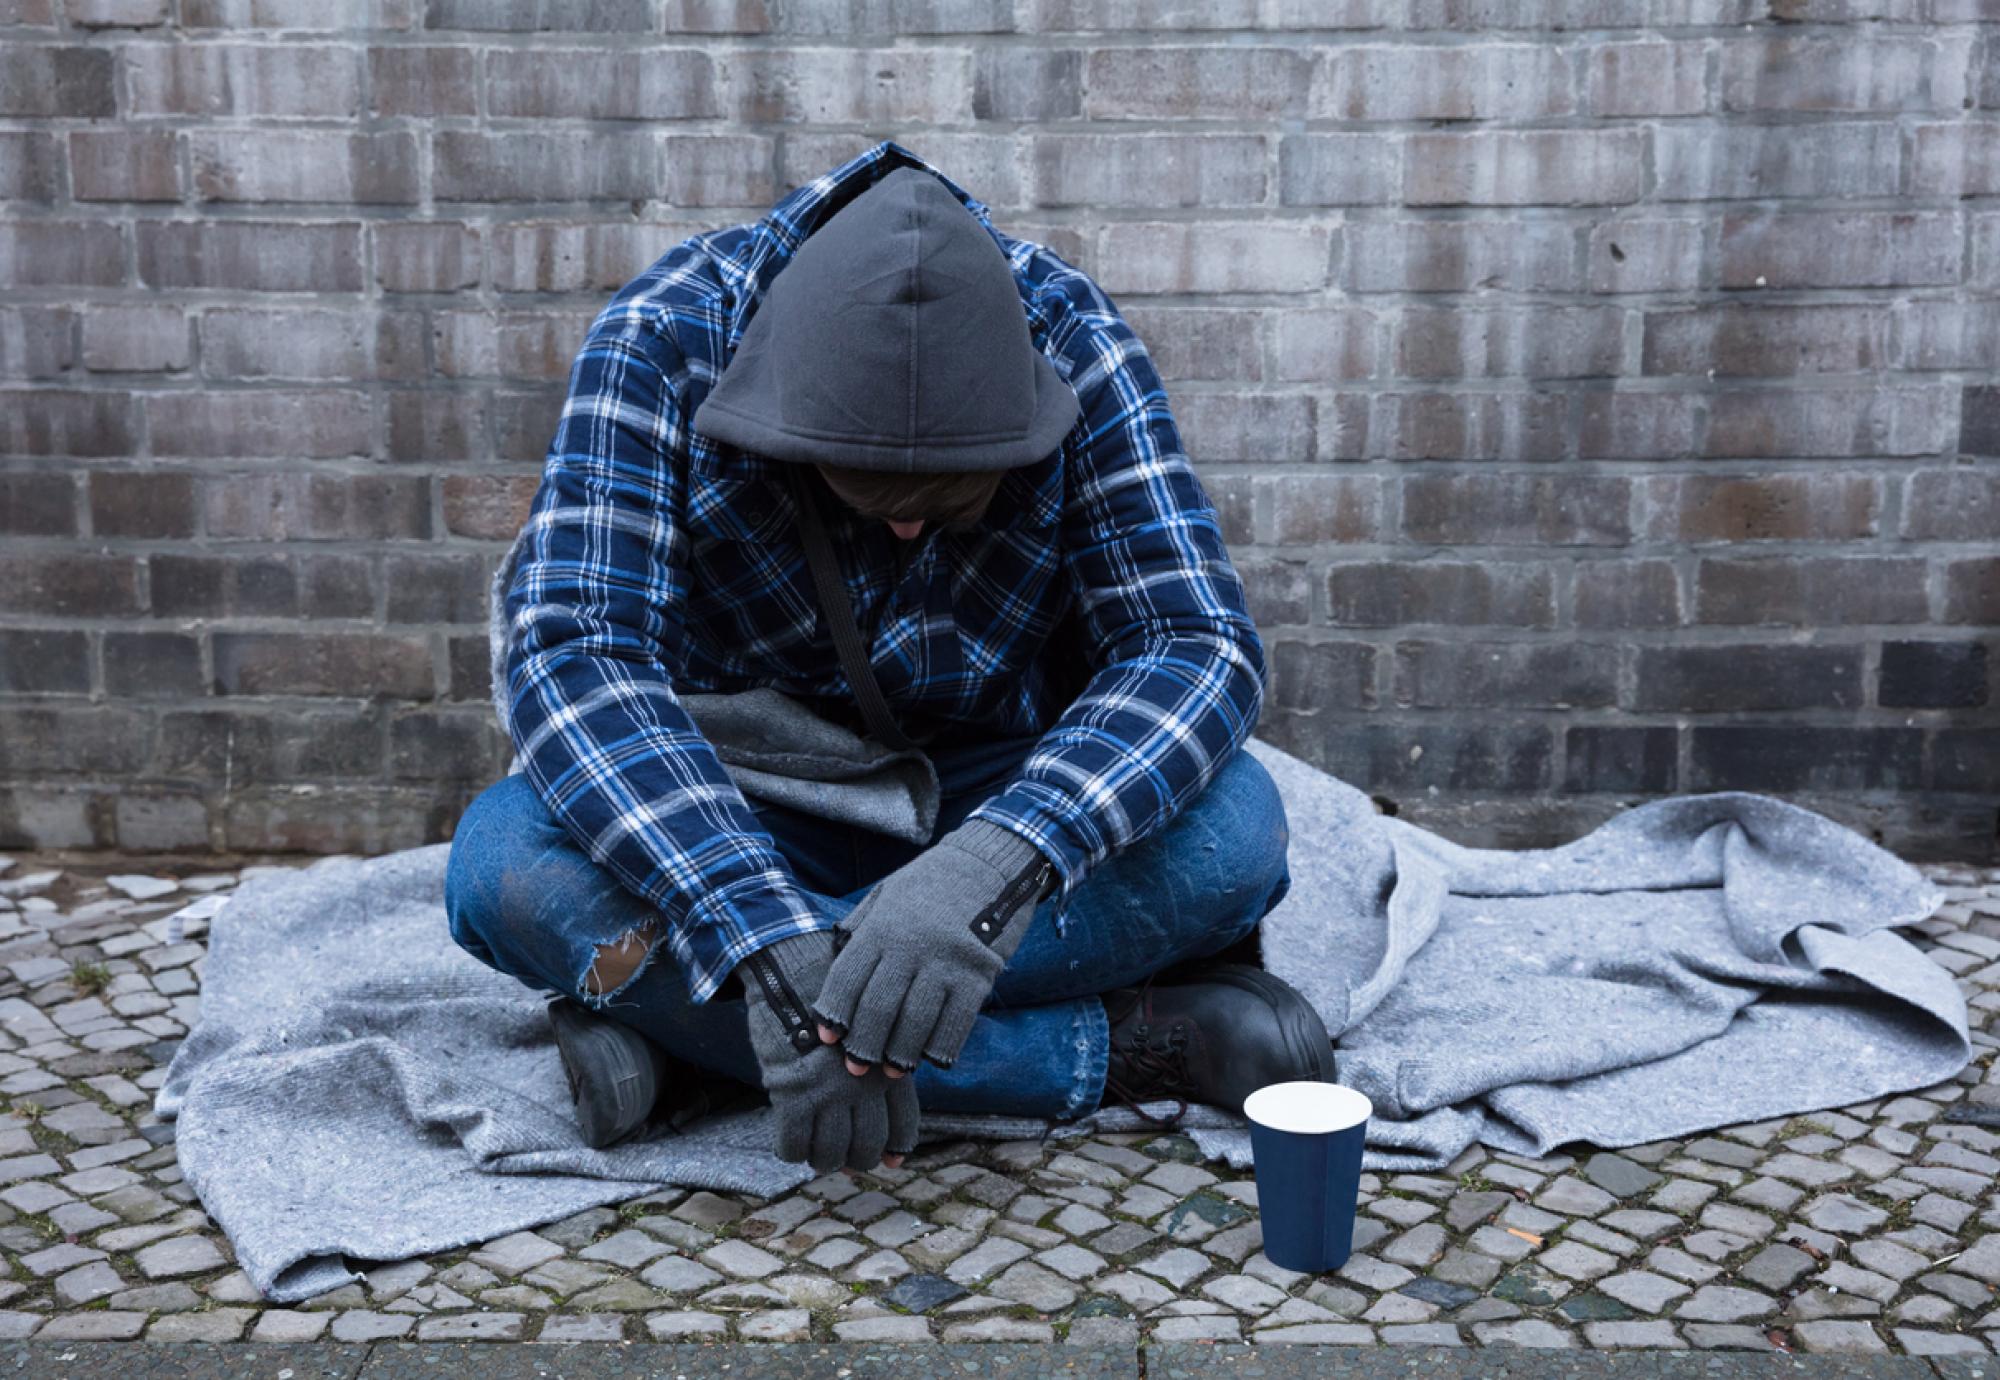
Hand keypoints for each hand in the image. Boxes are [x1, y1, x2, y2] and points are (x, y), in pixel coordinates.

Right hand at [739, 930, 917, 1172]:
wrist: (792, 967)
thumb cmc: (830, 990)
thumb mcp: (871, 1022)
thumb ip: (880, 1058)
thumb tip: (881, 1093)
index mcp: (889, 1064)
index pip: (903, 1124)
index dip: (896, 1148)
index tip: (891, 1161)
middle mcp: (865, 1084)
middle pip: (868, 1145)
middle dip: (858, 1159)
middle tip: (847, 1160)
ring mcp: (829, 1092)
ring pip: (831, 1152)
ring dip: (824, 1160)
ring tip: (817, 1157)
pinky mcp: (793, 1095)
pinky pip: (793, 1143)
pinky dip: (791, 1152)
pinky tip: (790, 1146)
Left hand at [811, 818, 1053, 1073]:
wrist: (992, 862)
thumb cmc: (934, 882)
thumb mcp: (889, 893)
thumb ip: (862, 928)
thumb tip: (835, 964)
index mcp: (883, 925)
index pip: (847, 979)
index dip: (833, 1014)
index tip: (828, 1038)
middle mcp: (911, 945)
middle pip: (878, 1009)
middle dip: (863, 1046)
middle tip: (857, 1068)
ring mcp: (946, 962)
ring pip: (915, 1023)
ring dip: (900, 1055)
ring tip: (892, 1069)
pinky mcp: (979, 975)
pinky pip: (956, 1024)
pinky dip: (941, 1049)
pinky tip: (931, 1059)